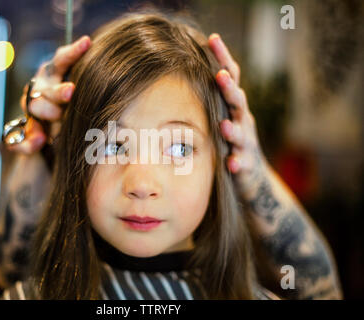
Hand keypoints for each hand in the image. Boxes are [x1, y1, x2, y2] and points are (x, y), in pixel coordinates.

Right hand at [7, 35, 90, 153]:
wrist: (53, 143)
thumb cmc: (74, 113)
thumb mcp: (82, 98)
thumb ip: (88, 87)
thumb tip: (99, 63)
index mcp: (54, 76)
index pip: (61, 61)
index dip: (73, 53)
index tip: (87, 43)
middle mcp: (40, 90)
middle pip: (46, 87)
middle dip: (57, 90)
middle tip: (70, 92)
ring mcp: (29, 112)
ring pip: (33, 107)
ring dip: (46, 111)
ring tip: (58, 117)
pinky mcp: (19, 135)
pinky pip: (17, 139)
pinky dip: (27, 141)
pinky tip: (40, 141)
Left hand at [208, 34, 265, 192]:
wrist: (252, 174)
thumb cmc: (231, 139)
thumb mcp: (222, 113)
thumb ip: (210, 94)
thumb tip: (184, 64)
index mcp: (234, 105)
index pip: (231, 77)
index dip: (224, 58)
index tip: (213, 39)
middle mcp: (242, 120)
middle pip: (238, 101)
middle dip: (229, 89)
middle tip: (220, 76)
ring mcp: (246, 142)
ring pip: (241, 133)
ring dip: (233, 130)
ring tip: (223, 126)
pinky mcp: (246, 164)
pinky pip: (243, 163)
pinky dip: (238, 163)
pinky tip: (231, 164)